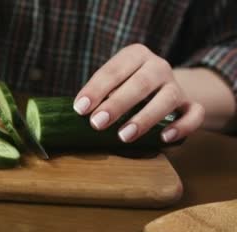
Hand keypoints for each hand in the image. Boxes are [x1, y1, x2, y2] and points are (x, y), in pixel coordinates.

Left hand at [73, 44, 204, 142]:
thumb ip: (97, 96)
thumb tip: (74, 116)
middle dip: (117, 104)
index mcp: (134, 56)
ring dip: (145, 117)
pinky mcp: (190, 104)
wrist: (159, 89)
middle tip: (97, 123)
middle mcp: (158, 66)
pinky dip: (182, 126)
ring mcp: (176, 85)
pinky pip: (194, 114)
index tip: (80, 109)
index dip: (96, 89)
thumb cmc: (123, 88)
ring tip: (124, 136)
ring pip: (168, 98)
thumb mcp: (110, 84)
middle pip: (141, 83)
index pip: (114, 70)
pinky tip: (164, 138)